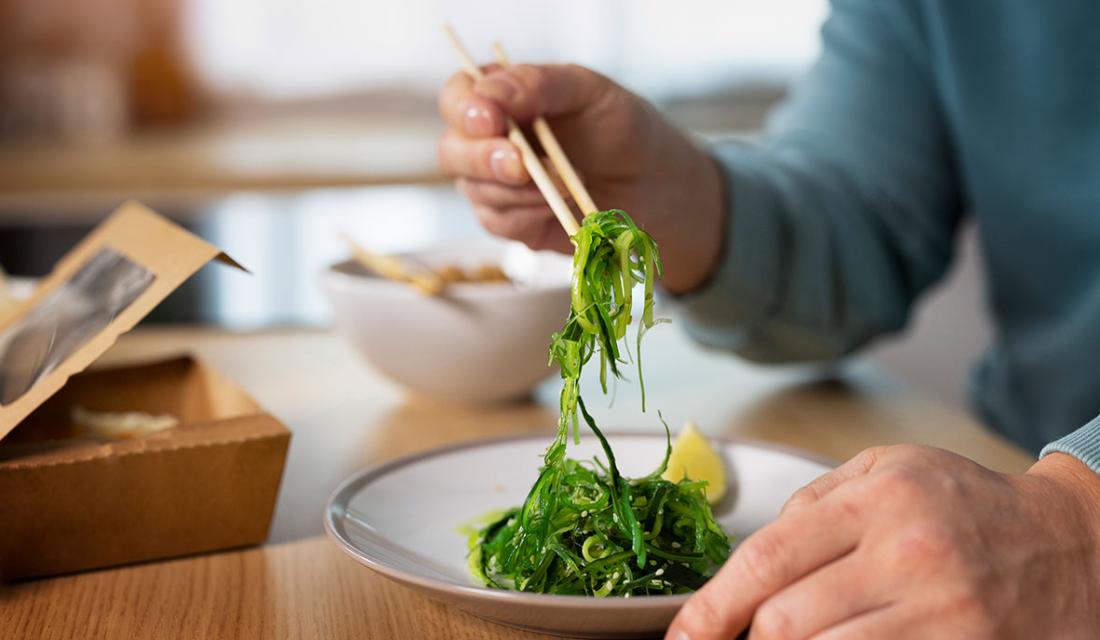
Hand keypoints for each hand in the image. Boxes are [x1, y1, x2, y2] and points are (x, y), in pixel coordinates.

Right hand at [437, 63, 724, 292]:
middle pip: (452, 150)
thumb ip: (539, 85)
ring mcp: (495, 184)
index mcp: (501, 97)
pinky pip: (498, 223)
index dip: (466, 110)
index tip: (493, 120)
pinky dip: (529, 215)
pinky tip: (560, 206)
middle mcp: (489, 140)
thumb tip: (491, 92)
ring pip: (474, 191)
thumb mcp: (590, 91)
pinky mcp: (510, 221)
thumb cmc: (622, 130)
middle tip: (521, 166)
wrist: (654, 187)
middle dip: (483, 159)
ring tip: (568, 183)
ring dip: (520, 191)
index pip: (459, 97)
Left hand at [666, 445, 1099, 638]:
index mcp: (877, 498)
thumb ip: (814, 501)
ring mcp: (940, 609)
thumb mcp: (888, 469)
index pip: (767, 558)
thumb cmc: (963, 503)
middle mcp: (906, 553)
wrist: (1066, 543)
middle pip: (786, 620)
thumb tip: (749, 555)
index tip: (685, 634)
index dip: (713, 606)